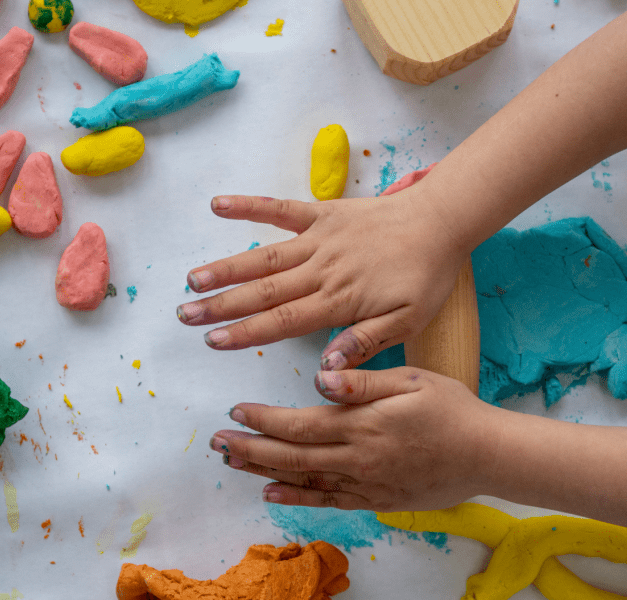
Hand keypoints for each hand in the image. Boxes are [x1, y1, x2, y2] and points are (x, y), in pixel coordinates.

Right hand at [177, 190, 465, 369]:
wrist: (441, 222)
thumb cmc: (426, 276)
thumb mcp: (407, 321)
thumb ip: (364, 343)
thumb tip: (325, 367)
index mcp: (339, 300)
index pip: (282, 321)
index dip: (245, 332)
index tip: (213, 341)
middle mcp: (322, 270)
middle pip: (263, 291)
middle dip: (221, 305)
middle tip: (185, 315)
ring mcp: (319, 239)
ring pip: (264, 256)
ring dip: (226, 267)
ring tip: (191, 279)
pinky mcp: (323, 213)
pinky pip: (281, 209)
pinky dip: (249, 206)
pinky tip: (218, 206)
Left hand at [209, 367, 504, 510]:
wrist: (488, 456)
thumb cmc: (453, 410)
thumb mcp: (413, 381)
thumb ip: (364, 381)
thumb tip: (322, 377)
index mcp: (362, 424)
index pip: (299, 423)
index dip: (263, 419)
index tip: (236, 411)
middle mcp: (356, 458)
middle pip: (291, 456)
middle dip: (249, 449)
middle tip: (216, 444)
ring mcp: (365, 483)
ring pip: (303, 481)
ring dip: (263, 473)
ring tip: (233, 465)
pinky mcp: (376, 500)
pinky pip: (328, 502)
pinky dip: (297, 499)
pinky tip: (273, 495)